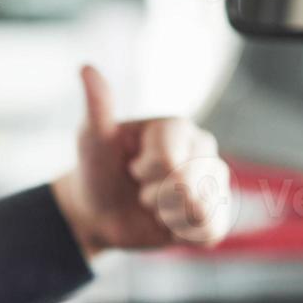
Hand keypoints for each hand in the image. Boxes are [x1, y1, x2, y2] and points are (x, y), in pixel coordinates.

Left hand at [52, 65, 231, 259]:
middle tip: (142, 191)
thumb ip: (97, 107)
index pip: (172, 161)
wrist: (99, 210)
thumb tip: (86, 68)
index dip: (146, 173)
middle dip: (156, 198)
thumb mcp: (91, 140)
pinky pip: (210, 232)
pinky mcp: (216, 214)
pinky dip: (183, 234)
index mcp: (178, 127)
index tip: (132, 168)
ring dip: (168, 217)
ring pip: (203, 210)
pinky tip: (170, 224)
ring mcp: (213, 183)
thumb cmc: (96, 170)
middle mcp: (203, 150)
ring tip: (157, 207)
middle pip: (190, 186)